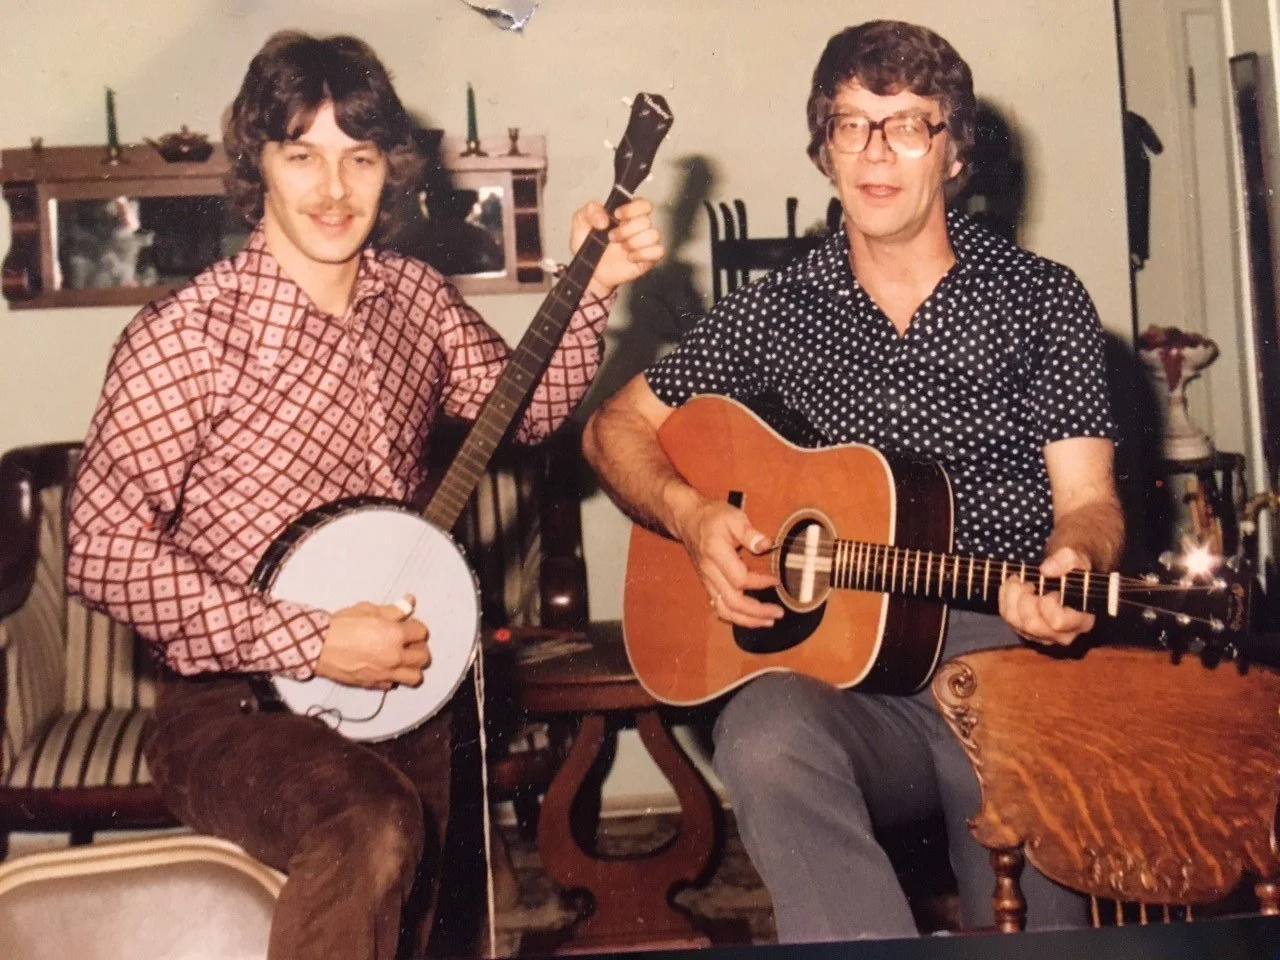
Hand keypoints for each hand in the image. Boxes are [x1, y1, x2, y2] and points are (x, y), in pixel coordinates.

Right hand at [313, 595, 430, 689]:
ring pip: (415, 677)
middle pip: (424, 657)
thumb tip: (410, 602)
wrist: (319, 646)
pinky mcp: (374, 684)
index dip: (416, 627)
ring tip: (403, 659)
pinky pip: (393, 684)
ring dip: (412, 667)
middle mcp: (395, 657)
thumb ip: (394, 609)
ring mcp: (386, 673)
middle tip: (409, 643)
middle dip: (419, 648)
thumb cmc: (343, 624)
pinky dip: (393, 677)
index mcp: (396, 635)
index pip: (422, 632)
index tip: (408, 625)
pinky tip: (385, 667)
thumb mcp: (368, 610)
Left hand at [571, 198, 663, 298]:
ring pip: (653, 235)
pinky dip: (643, 254)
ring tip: (621, 248)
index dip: (632, 208)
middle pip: (646, 220)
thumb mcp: (581, 221)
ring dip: (634, 242)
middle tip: (611, 238)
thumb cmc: (588, 245)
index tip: (616, 215)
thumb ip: (590, 211)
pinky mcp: (649, 259)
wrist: (589, 270)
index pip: (643, 204)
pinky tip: (630, 257)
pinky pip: (658, 251)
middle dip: (626, 229)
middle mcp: (638, 226)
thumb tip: (604, 220)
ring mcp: (645, 243)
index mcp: (627, 214)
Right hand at [670, 493, 782, 627]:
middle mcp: (710, 572)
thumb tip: (766, 545)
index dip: (760, 583)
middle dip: (757, 612)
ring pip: (724, 610)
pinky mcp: (708, 584)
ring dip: (747, 620)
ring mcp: (707, 580)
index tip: (776, 580)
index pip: (740, 579)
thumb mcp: (733, 517)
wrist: (688, 520)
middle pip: (732, 602)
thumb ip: (749, 533)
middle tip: (778, 613)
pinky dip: (735, 617)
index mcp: (716, 554)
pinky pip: (719, 607)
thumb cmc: (713, 517)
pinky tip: (750, 617)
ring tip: (767, 621)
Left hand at [998, 548, 1095, 646]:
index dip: (1048, 604)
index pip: (1058, 621)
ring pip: (1015, 622)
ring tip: (1020, 582)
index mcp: (1081, 622)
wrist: (1064, 575)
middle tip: (1031, 583)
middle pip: (1032, 624)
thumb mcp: (1076, 559)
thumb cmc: (1073, 570)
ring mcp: (1041, 635)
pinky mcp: (1025, 630)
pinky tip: (1013, 584)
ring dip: (1012, 596)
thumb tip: (1046, 570)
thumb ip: (1067, 560)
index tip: (1052, 591)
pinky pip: (1007, 617)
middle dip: (1026, 599)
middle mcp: (1062, 635)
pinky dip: (1005, 597)